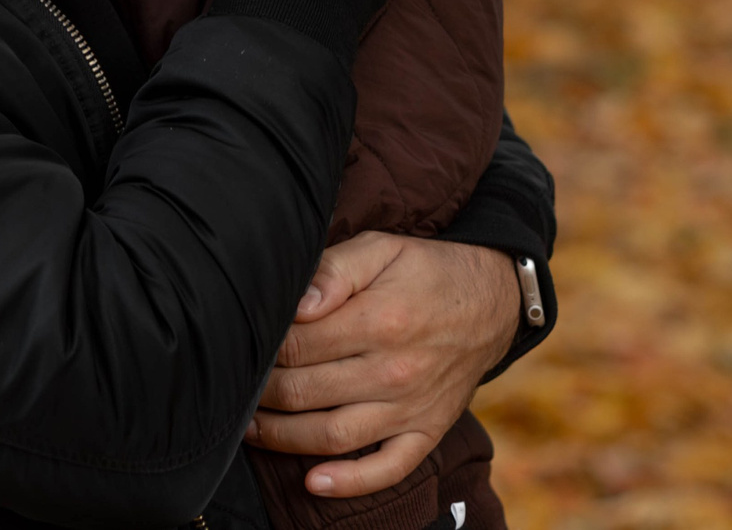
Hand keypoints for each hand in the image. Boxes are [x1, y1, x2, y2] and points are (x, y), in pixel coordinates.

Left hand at [246, 231, 520, 497]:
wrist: (493, 300)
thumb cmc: (426, 271)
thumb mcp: (382, 249)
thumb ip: (334, 270)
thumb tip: (296, 305)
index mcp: (380, 320)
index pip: (298, 346)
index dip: (264, 349)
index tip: (246, 345)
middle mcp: (394, 370)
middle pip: (306, 392)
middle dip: (262, 394)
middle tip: (238, 387)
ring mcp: (412, 407)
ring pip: (332, 435)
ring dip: (283, 438)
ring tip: (251, 429)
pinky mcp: (427, 432)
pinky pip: (387, 469)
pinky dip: (349, 482)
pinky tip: (313, 483)